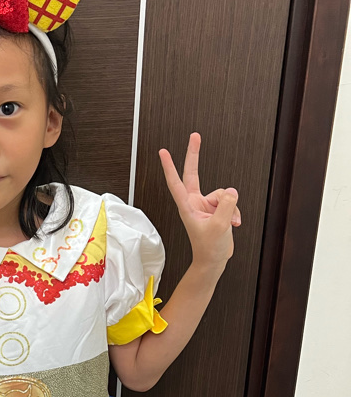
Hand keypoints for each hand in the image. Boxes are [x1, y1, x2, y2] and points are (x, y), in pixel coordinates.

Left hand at [158, 132, 240, 269]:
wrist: (213, 260)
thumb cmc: (209, 248)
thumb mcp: (220, 226)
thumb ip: (226, 206)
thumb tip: (231, 191)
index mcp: (187, 207)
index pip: (175, 183)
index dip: (170, 167)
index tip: (163, 153)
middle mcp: (194, 203)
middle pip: (193, 174)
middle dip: (194, 155)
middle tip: (195, 136)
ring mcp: (206, 205)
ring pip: (222, 193)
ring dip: (230, 207)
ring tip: (229, 222)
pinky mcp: (216, 209)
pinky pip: (229, 202)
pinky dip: (234, 212)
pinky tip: (234, 223)